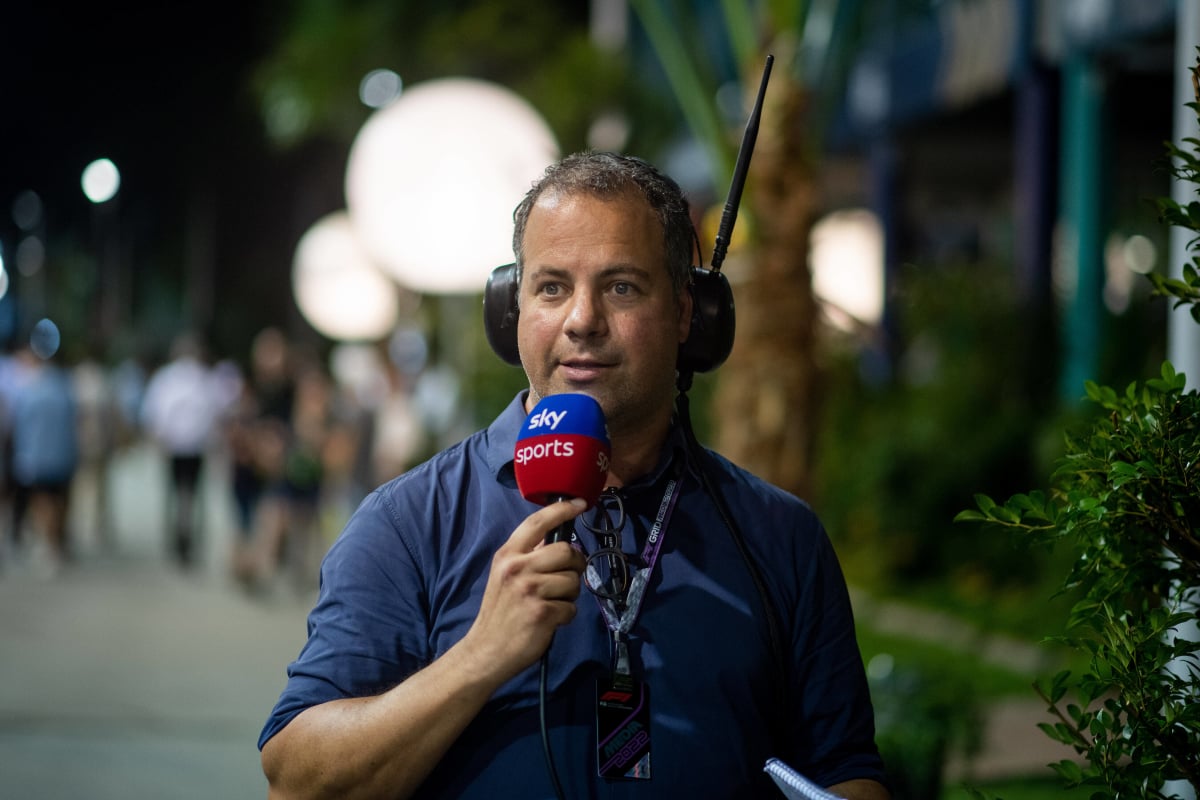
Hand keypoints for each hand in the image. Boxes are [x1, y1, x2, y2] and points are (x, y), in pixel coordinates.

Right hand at [460, 499, 587, 682]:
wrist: (486, 651)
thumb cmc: (500, 613)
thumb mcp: (505, 576)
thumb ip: (528, 557)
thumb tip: (558, 542)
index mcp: (507, 555)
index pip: (537, 522)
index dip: (562, 510)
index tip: (580, 503)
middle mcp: (517, 567)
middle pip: (567, 551)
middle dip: (575, 566)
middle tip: (566, 579)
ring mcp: (530, 589)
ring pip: (574, 580)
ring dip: (570, 595)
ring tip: (551, 604)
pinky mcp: (542, 612)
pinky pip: (572, 607)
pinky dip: (565, 616)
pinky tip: (549, 621)